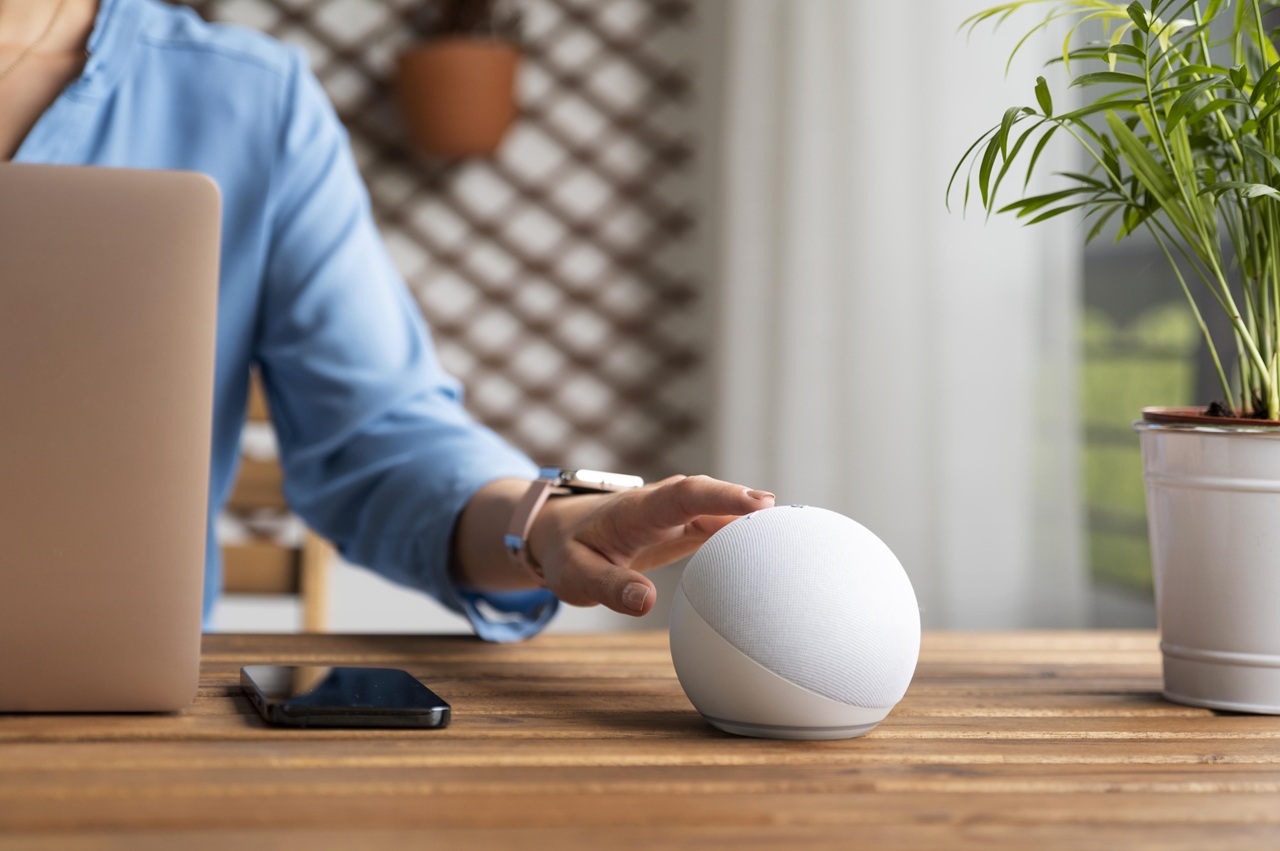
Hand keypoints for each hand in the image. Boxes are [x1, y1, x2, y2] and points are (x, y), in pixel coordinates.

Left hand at [529, 475, 775, 615]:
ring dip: (748, 515)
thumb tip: (645, 603)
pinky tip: (770, 542)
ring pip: (716, 507)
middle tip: (783, 517)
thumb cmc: (568, 554)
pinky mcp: (682, 525)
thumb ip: (609, 588)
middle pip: (707, 494)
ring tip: (789, 533)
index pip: (683, 495)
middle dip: (744, 501)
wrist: (560, 532)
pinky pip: (716, 520)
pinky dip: (742, 528)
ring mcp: (673, 513)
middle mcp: (659, 504)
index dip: (722, 496)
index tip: (757, 503)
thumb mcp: (576, 578)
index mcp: (635, 511)